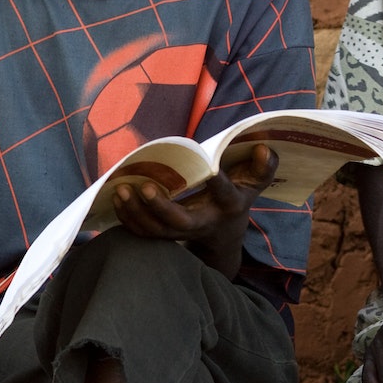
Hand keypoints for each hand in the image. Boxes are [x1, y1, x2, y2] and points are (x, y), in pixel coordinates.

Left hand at [112, 144, 277, 277]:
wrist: (224, 233)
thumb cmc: (237, 196)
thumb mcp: (254, 182)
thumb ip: (263, 167)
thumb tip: (265, 148)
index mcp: (228, 205)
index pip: (225, 194)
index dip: (219, 183)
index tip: (211, 168)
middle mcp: (204, 221)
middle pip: (180, 222)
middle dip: (160, 207)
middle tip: (144, 186)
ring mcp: (183, 232)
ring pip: (156, 231)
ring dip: (136, 213)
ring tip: (121, 190)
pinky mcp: (166, 235)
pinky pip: (144, 233)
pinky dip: (128, 219)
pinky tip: (117, 198)